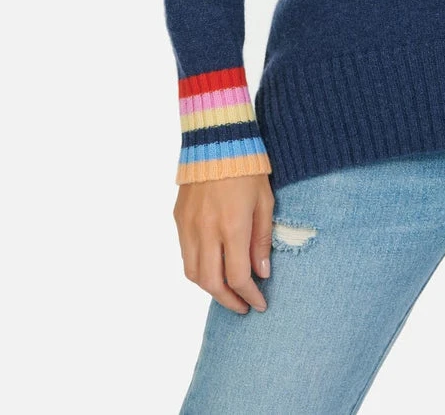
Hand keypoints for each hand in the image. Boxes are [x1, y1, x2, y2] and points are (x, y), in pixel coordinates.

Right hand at [174, 173, 274, 312]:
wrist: (218, 138)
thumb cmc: (248, 167)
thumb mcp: (265, 201)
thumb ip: (261, 239)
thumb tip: (261, 274)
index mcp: (232, 225)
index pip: (238, 276)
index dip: (249, 295)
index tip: (259, 304)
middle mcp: (207, 229)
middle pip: (211, 283)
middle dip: (229, 301)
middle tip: (243, 306)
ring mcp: (189, 225)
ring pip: (193, 273)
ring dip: (211, 288)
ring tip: (228, 291)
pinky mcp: (179, 218)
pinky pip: (185, 253)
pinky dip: (198, 268)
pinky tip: (213, 267)